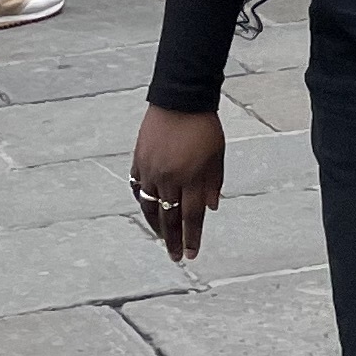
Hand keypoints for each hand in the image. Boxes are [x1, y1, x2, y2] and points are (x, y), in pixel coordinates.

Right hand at [130, 105, 224, 261]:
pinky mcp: (139, 160)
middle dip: (173, 241)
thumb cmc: (204, 126)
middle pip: (170, 218)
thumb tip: (211, 208)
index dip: (192, 238)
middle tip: (176, 257)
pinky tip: (148, 210)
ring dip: (156, 226)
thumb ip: (214, 184)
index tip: (192, 254)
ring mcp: (151, 170)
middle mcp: (170, 178)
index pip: (191, 217)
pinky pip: (138, 187)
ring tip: (162, 238)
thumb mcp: (218, 155)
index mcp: (192, 178)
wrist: (180, 98)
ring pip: (151, 207)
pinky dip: (143, 201)